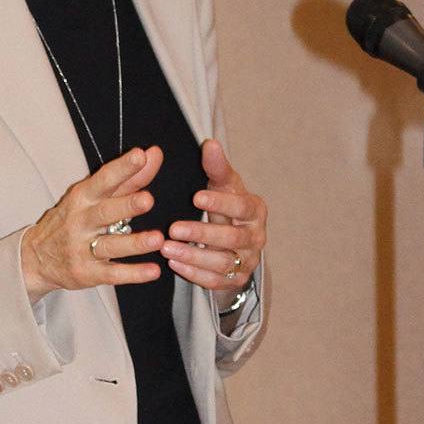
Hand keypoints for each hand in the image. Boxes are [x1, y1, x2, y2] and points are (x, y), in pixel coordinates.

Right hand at [21, 147, 165, 302]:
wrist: (35, 257)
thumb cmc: (74, 218)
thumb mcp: (94, 195)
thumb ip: (128, 177)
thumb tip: (154, 152)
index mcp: (84, 197)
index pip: (104, 180)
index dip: (122, 168)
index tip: (140, 156)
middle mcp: (81, 221)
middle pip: (105, 212)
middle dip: (126, 205)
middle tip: (148, 199)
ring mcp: (83, 249)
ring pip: (110, 245)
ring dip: (135, 243)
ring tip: (158, 239)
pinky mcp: (87, 273)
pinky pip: (112, 274)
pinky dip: (133, 274)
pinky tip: (153, 271)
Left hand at [161, 140, 266, 301]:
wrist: (237, 241)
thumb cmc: (227, 205)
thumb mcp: (224, 185)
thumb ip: (217, 167)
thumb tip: (209, 143)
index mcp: (256, 210)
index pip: (242, 206)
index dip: (220, 202)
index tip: (195, 196)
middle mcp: (257, 237)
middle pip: (233, 238)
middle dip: (202, 233)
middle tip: (173, 228)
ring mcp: (248, 261)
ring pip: (223, 262)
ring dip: (194, 255)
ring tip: (166, 248)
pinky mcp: (236, 280)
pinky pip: (216, 281)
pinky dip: (195, 273)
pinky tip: (174, 264)